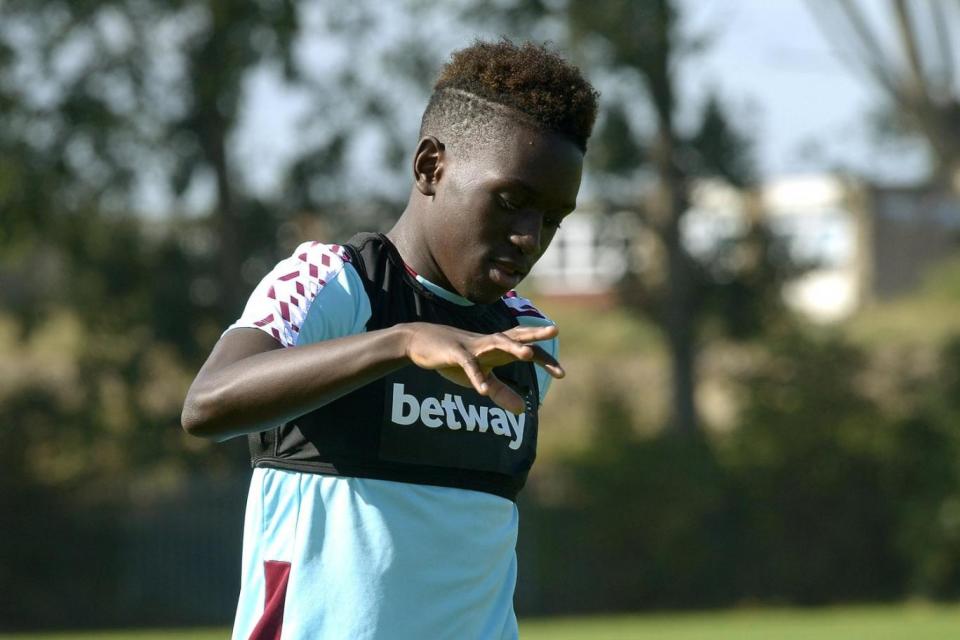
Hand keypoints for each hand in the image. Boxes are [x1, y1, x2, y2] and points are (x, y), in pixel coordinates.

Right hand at [403, 323, 563, 413]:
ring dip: (512, 347)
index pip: (526, 350)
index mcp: (498, 349)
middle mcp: (490, 344)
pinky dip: (476, 376)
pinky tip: (482, 391)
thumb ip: (501, 392)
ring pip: (496, 342)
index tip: (562, 374)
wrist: (421, 342)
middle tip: (554, 331)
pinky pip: (468, 365)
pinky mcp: (455, 353)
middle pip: (516, 335)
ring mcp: (473, 347)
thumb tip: (521, 411)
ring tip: (528, 354)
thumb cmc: (455, 359)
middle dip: (535, 334)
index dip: (544, 360)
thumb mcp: (480, 376)